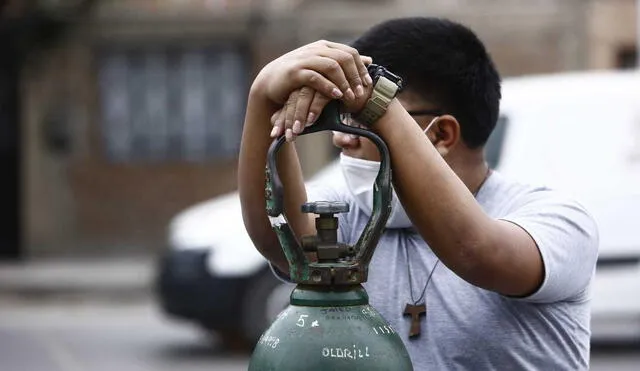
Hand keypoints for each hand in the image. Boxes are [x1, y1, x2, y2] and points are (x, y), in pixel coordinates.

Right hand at [254, 40, 372, 109]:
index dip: (361, 68)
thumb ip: (344, 62)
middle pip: (344, 59)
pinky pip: (316, 77)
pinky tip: (336, 96)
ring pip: (332, 66)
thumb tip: (369, 59)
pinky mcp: (295, 72)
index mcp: (324, 47)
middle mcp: (316, 50)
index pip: (350, 53)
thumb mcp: (323, 66)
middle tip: (361, 93)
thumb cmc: (300, 76)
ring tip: (350, 98)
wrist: (271, 81)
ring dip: (344, 83)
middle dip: (355, 77)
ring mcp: (305, 59)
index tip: (368, 84)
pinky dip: (328, 87)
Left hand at [269, 79, 372, 140]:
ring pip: (304, 97)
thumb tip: (278, 122)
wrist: (366, 101)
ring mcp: (323, 79)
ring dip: (298, 116)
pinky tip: (309, 122)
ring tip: (295, 133)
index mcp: (306, 82)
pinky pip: (320, 96)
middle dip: (286, 119)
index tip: (275, 133)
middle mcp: (312, 78)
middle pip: (293, 98)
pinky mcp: (335, 83)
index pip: (289, 100)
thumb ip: (302, 116)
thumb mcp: (319, 113)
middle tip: (281, 136)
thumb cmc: (340, 107)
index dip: (282, 117)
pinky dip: (314, 110)